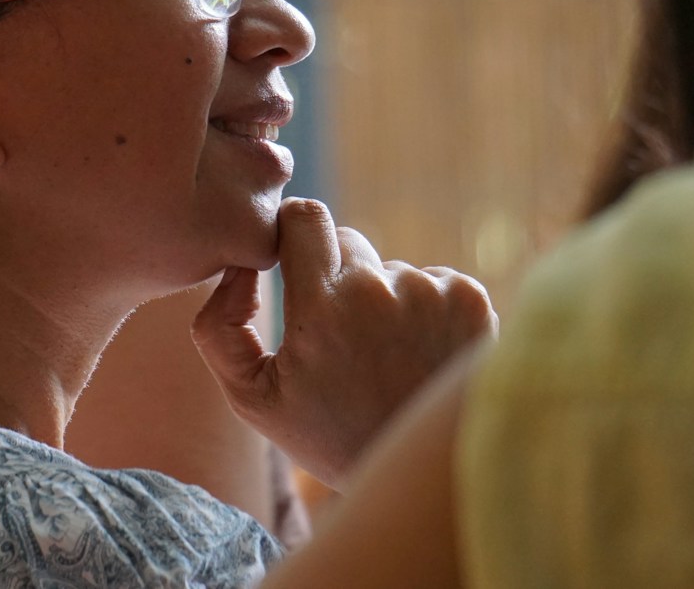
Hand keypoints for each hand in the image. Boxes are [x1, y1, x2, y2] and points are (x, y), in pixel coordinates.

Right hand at [192, 198, 495, 489]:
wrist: (421, 477)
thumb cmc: (327, 435)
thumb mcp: (250, 396)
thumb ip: (220, 327)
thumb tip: (239, 266)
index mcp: (322, 307)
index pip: (305, 216)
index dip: (293, 233)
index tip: (291, 261)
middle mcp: (381, 290)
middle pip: (346, 240)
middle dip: (335, 275)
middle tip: (339, 335)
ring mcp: (432, 292)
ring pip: (389, 267)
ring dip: (382, 297)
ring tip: (385, 358)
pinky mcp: (472, 300)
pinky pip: (434, 279)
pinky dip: (425, 307)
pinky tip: (419, 354)